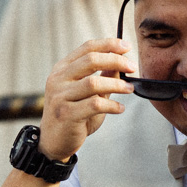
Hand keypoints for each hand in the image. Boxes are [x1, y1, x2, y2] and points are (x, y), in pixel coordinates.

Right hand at [38, 38, 135, 161]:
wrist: (54, 142)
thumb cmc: (73, 115)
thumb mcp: (87, 93)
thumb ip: (102, 77)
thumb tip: (121, 63)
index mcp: (62, 69)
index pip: (87, 48)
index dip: (108, 44)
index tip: (127, 46)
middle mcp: (58, 79)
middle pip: (91, 60)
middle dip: (116, 61)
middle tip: (132, 67)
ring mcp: (60, 96)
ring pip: (94, 83)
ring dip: (116, 85)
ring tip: (129, 89)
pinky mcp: (66, 114)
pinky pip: (95, 105)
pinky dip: (112, 105)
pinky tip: (120, 108)